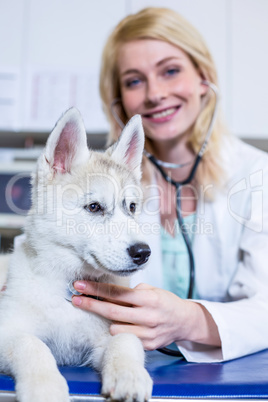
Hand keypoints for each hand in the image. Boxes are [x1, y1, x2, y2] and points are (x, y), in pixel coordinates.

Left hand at [71, 281, 196, 349]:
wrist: (183, 321)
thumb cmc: (165, 302)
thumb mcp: (152, 290)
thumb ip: (132, 292)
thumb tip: (109, 292)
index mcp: (149, 298)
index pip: (117, 292)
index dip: (97, 289)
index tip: (80, 285)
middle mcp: (148, 316)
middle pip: (112, 310)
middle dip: (90, 304)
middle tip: (75, 298)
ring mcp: (147, 333)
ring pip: (115, 328)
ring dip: (106, 320)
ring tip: (106, 313)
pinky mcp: (147, 345)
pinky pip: (124, 339)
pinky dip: (119, 331)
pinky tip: (118, 324)